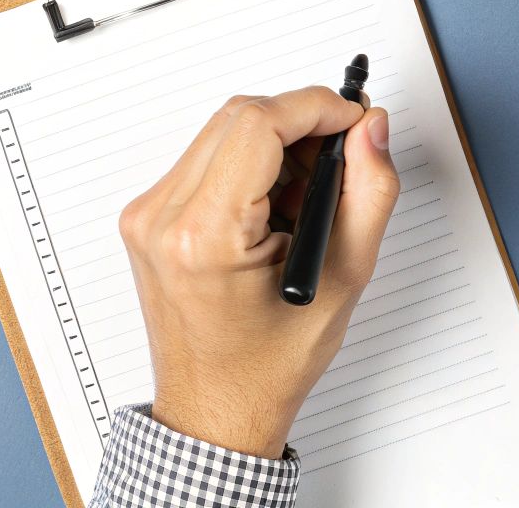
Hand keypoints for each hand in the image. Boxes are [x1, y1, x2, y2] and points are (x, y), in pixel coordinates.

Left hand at [118, 87, 397, 456]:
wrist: (214, 410)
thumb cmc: (267, 365)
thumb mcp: (343, 279)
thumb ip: (368, 192)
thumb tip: (371, 129)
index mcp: (204, 236)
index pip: (259, 123)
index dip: (316, 108)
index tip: (353, 118)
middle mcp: (162, 218)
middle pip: (238, 118)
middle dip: (300, 124)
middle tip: (341, 156)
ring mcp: (147, 216)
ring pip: (221, 132)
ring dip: (274, 145)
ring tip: (305, 200)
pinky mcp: (147, 217)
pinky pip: (204, 159)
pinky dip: (248, 166)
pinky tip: (273, 209)